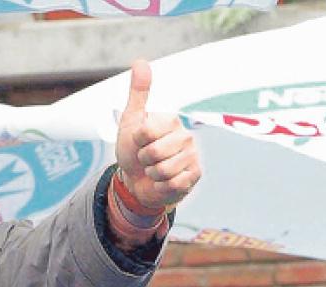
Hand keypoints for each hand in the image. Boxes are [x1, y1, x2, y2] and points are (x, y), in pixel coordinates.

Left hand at [115, 59, 201, 210]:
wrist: (137, 181)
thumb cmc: (133, 150)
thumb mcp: (131, 121)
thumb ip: (138, 93)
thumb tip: (141, 61)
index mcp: (170, 121)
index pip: (146, 132)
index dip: (136, 141)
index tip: (139, 141)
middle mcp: (185, 137)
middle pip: (154, 152)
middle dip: (143, 160)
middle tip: (146, 158)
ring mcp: (192, 157)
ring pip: (163, 170)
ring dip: (152, 174)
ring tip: (154, 170)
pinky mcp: (194, 176)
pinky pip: (173, 184)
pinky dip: (161, 186)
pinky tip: (164, 181)